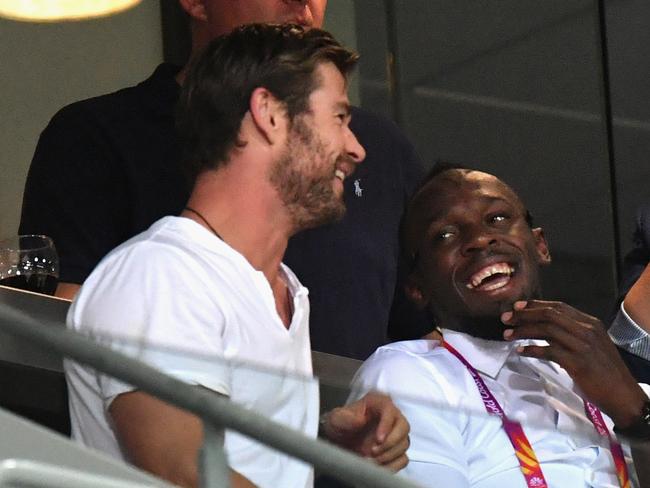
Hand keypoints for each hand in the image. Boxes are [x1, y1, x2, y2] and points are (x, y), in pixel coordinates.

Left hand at [322, 392, 409, 470]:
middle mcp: (390, 417)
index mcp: (377, 403)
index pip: (390, 410)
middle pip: (403, 427)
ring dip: (388, 455)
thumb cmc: (339, 425)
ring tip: (370, 460)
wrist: (338, 442)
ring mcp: (394, 434)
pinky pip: (402, 459)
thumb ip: (346, 418)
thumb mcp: (336, 419)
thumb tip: (359, 419)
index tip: (378, 439)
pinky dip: (391, 465)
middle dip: (390, 443)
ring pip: (403, 444)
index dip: (386, 425)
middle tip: (373, 452)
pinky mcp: (395, 450)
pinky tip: (376, 467)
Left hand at [501, 300, 646, 427]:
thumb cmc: (605, 373)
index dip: (535, 305)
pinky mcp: (578, 362)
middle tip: (505, 318)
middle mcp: (587, 330)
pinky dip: (531, 350)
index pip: (558, 307)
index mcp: (591, 323)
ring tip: (507, 334)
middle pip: (549, 314)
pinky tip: (520, 351)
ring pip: (546, 329)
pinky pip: (548, 351)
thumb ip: (571, 334)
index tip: (517, 307)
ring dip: (523, 330)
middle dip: (524, 314)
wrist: (624, 396)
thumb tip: (544, 329)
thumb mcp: (591, 346)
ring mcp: (583, 345)